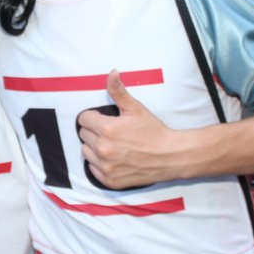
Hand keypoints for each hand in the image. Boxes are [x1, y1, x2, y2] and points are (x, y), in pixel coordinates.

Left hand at [77, 70, 178, 188]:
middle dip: (94, 131)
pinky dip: (99, 164)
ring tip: (113, 145)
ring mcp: (105, 167)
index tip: (105, 119)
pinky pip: (93, 169)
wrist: (170, 156)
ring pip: (86, 152)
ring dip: (95, 148)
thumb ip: (118, 91)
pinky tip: (114, 158)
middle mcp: (103, 149)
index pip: (83, 119)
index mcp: (107, 130)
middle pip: (83, 135)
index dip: (93, 117)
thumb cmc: (154, 131)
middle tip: (112, 132)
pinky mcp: (110, 180)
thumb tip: (111, 73)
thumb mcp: (136, 109)